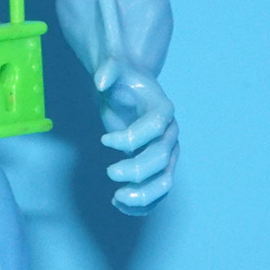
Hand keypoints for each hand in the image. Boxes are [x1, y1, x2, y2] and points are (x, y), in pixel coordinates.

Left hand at [92, 0, 177, 214]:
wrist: (129, 88)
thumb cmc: (121, 76)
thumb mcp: (113, 65)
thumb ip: (108, 68)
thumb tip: (100, 79)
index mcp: (162, 108)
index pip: (156, 128)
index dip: (131, 137)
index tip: (103, 139)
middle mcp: (170, 133)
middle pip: (162, 158)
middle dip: (137, 169)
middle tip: (110, 172)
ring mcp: (166, 151)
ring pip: (165, 180)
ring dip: (144, 194)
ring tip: (118, 198)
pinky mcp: (157, 166)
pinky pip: (156, 191)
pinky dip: (142, 203)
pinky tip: (118, 204)